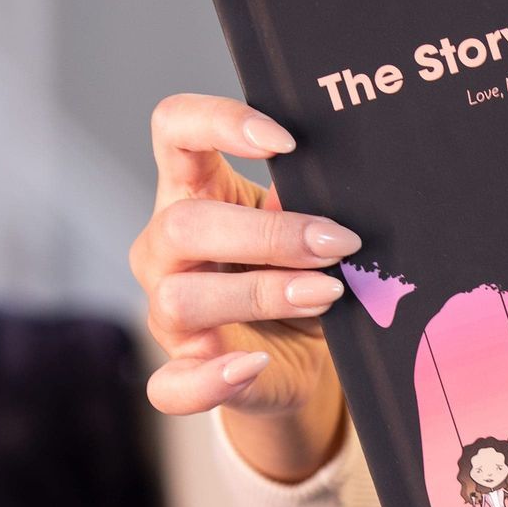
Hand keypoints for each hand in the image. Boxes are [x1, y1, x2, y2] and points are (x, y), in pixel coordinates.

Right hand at [131, 93, 362, 419]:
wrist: (293, 359)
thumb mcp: (306, 235)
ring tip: (326, 294)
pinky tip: (254, 364)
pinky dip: (210, 379)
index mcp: (191, 191)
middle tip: (336, 244)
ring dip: (260, 293)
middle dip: (268, 235)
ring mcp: (166, 311)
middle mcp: (166, 248)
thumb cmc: (296, 275)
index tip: (284, 141)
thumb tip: (341, 188)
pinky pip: (172, 385)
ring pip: (182, 298)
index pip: (173, 129)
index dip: (216, 121)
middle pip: (184, 224)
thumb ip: (309, 207)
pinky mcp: (182, 370)